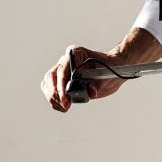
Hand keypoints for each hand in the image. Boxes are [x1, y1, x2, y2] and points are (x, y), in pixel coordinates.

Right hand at [41, 29, 161, 112]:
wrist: (113, 71)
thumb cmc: (110, 69)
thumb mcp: (106, 76)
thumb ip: (97, 84)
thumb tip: (90, 92)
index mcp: (76, 54)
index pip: (63, 69)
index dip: (61, 84)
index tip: (65, 97)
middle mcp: (66, 61)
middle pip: (51, 76)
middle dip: (55, 92)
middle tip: (65, 105)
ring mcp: (63, 71)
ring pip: (48, 83)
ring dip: (52, 97)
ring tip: (64, 107)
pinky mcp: (62, 82)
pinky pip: (51, 90)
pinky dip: (54, 100)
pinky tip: (62, 107)